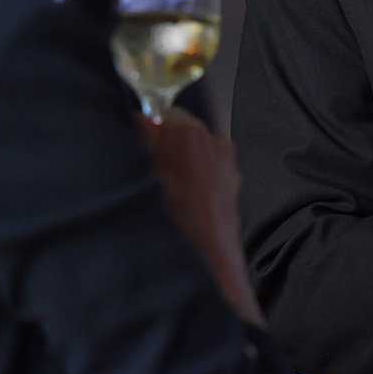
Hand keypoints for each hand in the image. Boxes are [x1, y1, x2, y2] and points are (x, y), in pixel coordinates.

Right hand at [136, 108, 264, 326]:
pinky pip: (210, 171)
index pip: (164, 113)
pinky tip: (186, 202)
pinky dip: (198, 179)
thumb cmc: (172, 216)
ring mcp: (229, 163)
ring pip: (197, 152)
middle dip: (166, 146)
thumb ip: (144, 141)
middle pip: (182, 132)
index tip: (138, 146)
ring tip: (167, 191)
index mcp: (191, 133)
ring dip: (182, 164)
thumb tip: (138, 118)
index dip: (148, 128)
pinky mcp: (235, 183)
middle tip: (149, 172)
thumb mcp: (146, 177)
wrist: (209, 260)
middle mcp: (216, 140)